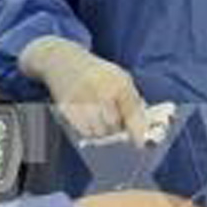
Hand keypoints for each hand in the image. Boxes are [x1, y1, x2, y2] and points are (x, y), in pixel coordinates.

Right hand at [19, 37, 148, 145]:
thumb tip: (142, 122)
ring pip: (99, 132)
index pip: (131, 112)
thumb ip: (132, 99)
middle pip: (114, 126)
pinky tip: (90, 118)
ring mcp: (82, 103)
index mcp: (117, 83)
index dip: (137, 130)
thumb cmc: (97, 71)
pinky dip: (90, 130)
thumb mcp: (121, 77)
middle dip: (118, 127)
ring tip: (101, 116)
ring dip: (104, 130)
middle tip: (116, 119)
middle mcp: (100, 94)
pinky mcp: (67, 110)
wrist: (64, 62)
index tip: (140, 143)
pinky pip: (84, 131)